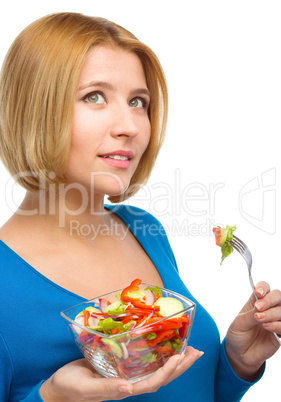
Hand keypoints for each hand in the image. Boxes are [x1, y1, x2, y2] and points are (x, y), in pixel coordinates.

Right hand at [40, 347, 202, 400]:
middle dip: (180, 366)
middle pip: (160, 376)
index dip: (169, 371)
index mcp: (123, 389)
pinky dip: (157, 354)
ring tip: (188, 349)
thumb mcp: (84, 388)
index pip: (152, 383)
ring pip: (155, 369)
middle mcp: (129, 383)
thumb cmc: (69, 387)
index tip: (182, 356)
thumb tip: (129, 388)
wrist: (58, 387)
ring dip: (173, 360)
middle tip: (196, 351)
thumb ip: (106, 389)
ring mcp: (125, 375)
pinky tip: (162, 346)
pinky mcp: (119, 366)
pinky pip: (143, 362)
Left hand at [225, 281, 280, 380]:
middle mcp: (268, 308)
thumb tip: (260, 308)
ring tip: (259, 320)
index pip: (265, 288)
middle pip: (278, 295)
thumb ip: (250, 315)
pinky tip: (267, 327)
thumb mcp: (240, 323)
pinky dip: (277, 325)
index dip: (263, 288)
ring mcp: (276, 320)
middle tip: (258, 308)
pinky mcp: (280, 333)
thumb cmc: (238, 335)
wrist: (240, 354)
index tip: (258, 293)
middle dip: (269, 300)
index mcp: (256, 301)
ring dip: (272, 313)